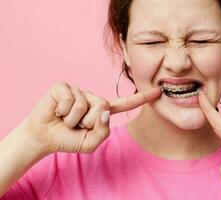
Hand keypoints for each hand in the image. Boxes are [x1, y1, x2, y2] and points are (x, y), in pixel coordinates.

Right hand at [20, 82, 161, 153]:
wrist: (44, 137)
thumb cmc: (68, 139)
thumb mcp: (90, 143)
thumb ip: (102, 132)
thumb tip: (105, 111)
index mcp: (102, 111)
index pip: (125, 104)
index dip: (142, 99)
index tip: (158, 92)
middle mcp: (93, 98)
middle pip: (103, 107)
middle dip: (87, 123)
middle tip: (75, 125)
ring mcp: (79, 91)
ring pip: (86, 106)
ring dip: (73, 120)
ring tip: (65, 119)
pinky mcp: (64, 87)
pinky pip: (71, 100)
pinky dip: (63, 112)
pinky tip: (57, 111)